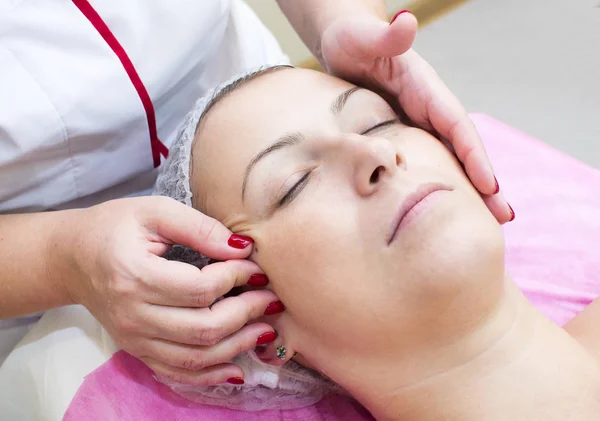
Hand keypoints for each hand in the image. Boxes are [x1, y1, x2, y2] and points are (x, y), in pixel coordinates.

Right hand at [55, 196, 280, 384]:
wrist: (73, 258)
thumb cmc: (115, 227)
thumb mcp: (155, 211)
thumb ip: (199, 227)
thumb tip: (242, 248)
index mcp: (135, 275)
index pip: (200, 289)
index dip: (237, 278)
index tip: (256, 265)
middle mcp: (132, 315)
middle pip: (203, 328)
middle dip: (247, 314)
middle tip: (271, 299)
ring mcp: (134, 339)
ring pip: (196, 357)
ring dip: (238, 346)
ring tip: (267, 330)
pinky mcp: (137, 351)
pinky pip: (177, 372)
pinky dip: (210, 375)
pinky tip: (236, 369)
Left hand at [319, 12, 512, 222]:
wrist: (343, 45)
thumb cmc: (351, 38)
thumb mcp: (362, 36)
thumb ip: (385, 35)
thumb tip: (406, 20)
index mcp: (424, 87)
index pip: (455, 123)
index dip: (473, 154)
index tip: (489, 185)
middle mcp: (427, 106)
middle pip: (461, 147)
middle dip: (483, 181)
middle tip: (503, 217)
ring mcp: (417, 122)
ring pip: (448, 158)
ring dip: (468, 188)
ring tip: (488, 221)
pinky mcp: (403, 133)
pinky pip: (426, 160)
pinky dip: (439, 183)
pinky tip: (445, 206)